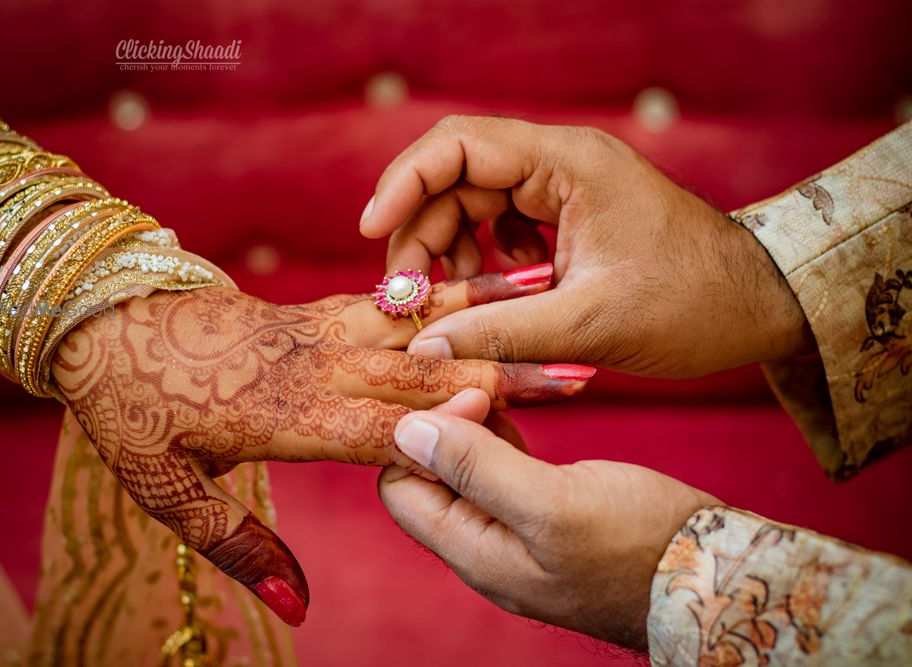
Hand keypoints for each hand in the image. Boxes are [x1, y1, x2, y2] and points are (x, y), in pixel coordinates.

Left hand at [50, 276, 593, 625]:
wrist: (103, 322)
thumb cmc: (134, 410)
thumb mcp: (166, 490)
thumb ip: (239, 543)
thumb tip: (302, 601)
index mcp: (284, 414)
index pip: (382, 423)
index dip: (450, 420)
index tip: (517, 412)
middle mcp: (313, 364)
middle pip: (419, 369)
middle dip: (502, 367)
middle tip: (577, 367)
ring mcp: (319, 327)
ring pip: (414, 320)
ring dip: (487, 313)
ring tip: (551, 295)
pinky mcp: (319, 308)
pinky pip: (391, 296)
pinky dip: (445, 287)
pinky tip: (488, 278)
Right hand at [360, 115, 813, 376]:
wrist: (757, 306)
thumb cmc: (693, 305)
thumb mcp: (589, 325)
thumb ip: (500, 334)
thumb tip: (421, 348)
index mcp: (568, 164)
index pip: (459, 145)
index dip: (404, 183)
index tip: (370, 232)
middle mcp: (561, 165)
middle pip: (456, 180)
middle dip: (421, 235)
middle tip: (406, 297)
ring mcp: (565, 190)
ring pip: (474, 206)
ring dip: (450, 253)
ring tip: (453, 304)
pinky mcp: (570, 218)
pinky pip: (502, 228)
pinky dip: (485, 263)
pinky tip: (498, 298)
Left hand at [378, 389, 717, 649]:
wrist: (717, 576)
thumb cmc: (643, 545)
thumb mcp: (553, 503)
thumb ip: (476, 468)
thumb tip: (407, 430)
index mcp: (476, 553)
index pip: (400, 489)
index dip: (419, 436)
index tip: (467, 395)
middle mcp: (486, 549)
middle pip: (428, 480)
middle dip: (441, 426)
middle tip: (479, 380)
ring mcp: (517, 537)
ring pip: (465, 473)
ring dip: (471, 427)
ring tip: (497, 387)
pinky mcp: (547, 520)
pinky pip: (501, 475)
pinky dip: (501, 438)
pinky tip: (518, 411)